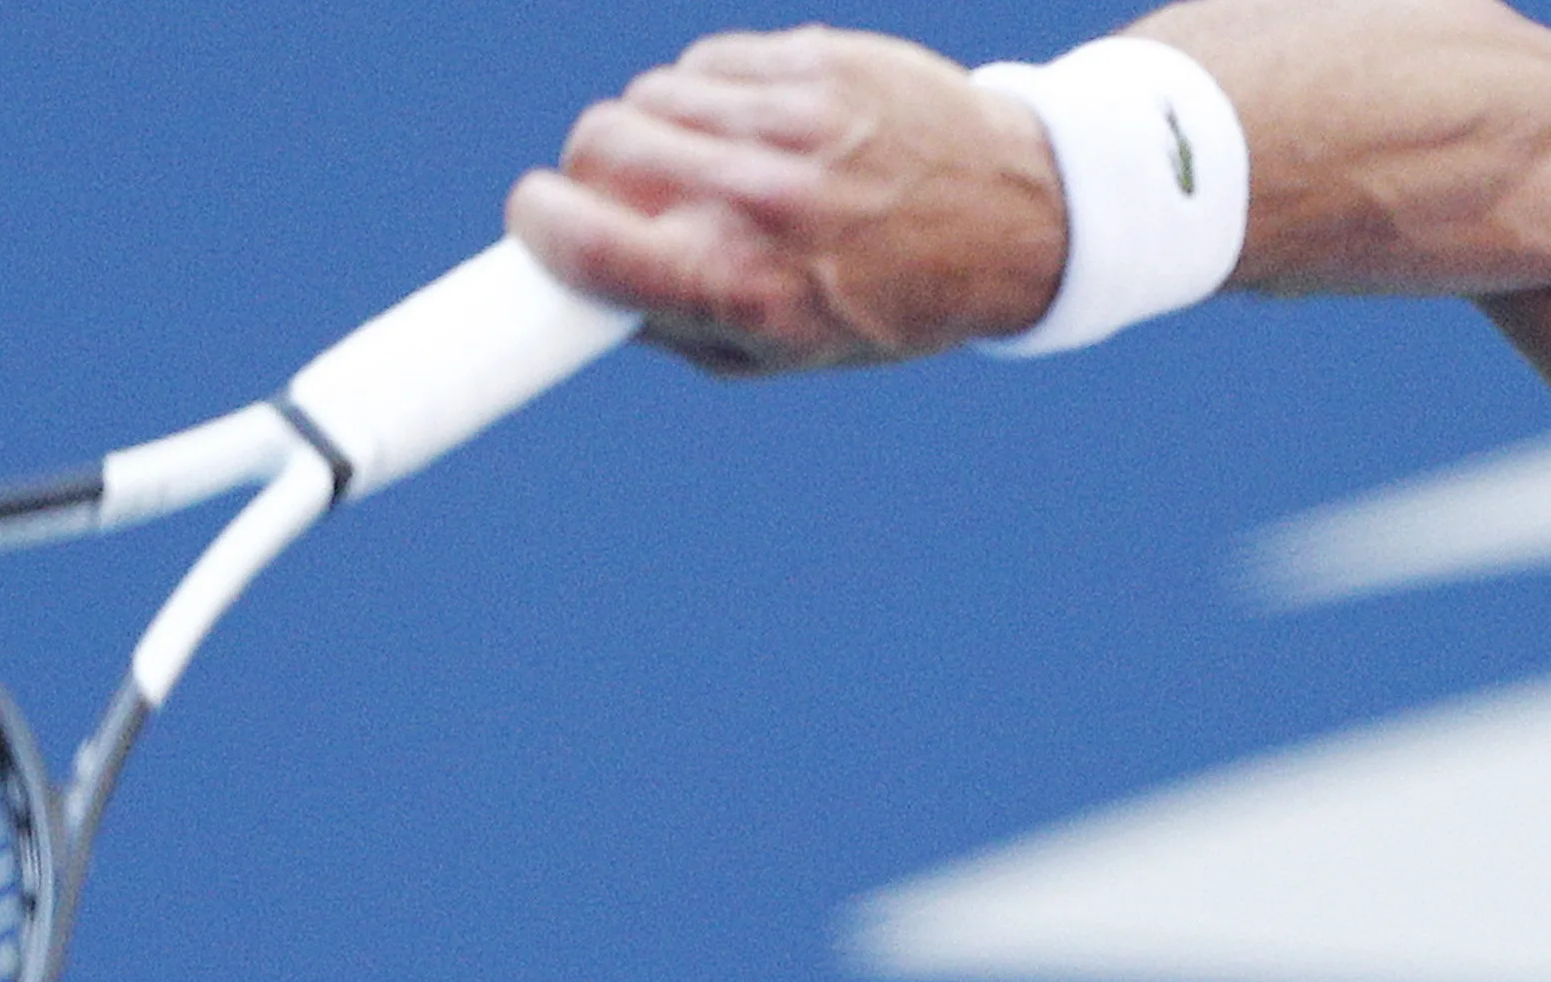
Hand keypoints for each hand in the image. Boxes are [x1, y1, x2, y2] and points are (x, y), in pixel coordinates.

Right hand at [507, 27, 1069, 372]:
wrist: (1015, 217)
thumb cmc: (890, 300)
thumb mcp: (785, 352)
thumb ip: (675, 325)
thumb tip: (580, 285)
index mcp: (744, 289)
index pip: (581, 239)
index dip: (537, 230)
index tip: (535, 230)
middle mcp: (761, 200)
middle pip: (596, 147)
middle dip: (593, 176)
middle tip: (630, 201)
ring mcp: (788, 121)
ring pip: (646, 96)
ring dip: (655, 131)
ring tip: (711, 166)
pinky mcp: (811, 59)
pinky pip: (705, 62)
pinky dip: (708, 94)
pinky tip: (754, 128)